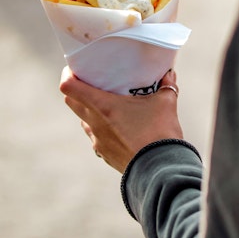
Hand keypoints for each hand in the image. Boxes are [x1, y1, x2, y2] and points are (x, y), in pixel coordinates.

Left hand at [59, 66, 183, 172]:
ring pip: (84, 120)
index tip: (77, 68)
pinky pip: (96, 137)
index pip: (69, 87)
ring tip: (109, 105)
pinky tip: (120, 128)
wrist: (160, 169)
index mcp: (102, 106)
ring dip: (90, 111)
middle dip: (77, 90)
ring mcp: (97, 141)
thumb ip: (167, 86)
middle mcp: (94, 123)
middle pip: (71, 102)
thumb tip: (169, 73)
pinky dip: (102, 129)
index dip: (68, 74)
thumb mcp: (166, 103)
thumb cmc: (159, 132)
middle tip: (93, 82)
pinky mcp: (104, 154)